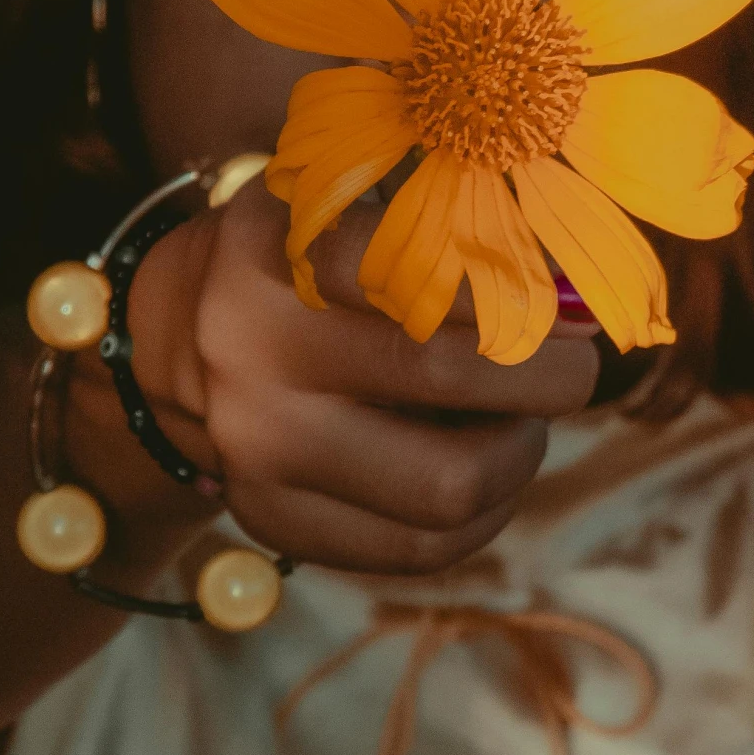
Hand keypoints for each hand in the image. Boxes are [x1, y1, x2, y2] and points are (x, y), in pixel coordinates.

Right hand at [107, 177, 600, 574]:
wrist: (176, 341)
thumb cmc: (298, 259)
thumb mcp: (344, 204)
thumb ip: (442, 230)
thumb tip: (576, 304)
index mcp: (275, 258)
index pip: (415, 272)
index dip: (513, 293)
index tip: (562, 306)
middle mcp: (256, 358)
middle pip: (446, 379)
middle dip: (544, 377)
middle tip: (569, 369)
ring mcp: (259, 452)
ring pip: (446, 487)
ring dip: (517, 456)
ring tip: (520, 424)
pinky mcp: (274, 522)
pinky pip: (417, 550)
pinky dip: (480, 517)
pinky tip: (487, 477)